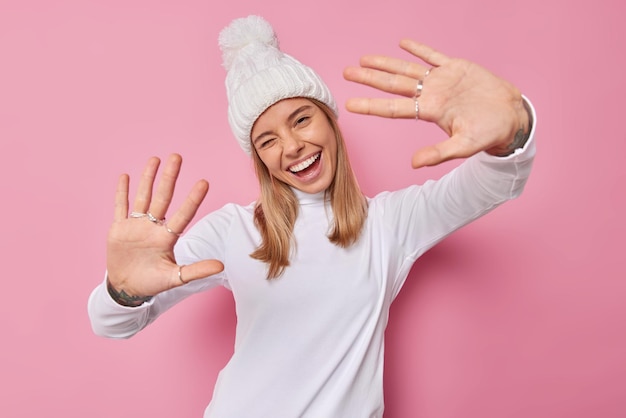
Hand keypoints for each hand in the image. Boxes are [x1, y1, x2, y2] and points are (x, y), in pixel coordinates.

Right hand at [106, 154, 223, 304]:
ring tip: (155, 159)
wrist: (127, 288)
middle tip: (177, 157)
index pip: (183, 214)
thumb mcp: (175, 278)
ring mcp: (136, 226)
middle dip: (170, 177)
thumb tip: (221, 266)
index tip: (204, 182)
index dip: (193, 199)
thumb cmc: (153, 283)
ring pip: (143, 197)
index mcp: (167, 237)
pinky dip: (122, 193)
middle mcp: (153, 227)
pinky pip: (120, 207)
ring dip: (148, 178)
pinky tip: (125, 176)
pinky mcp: (119, 229)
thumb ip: (196, 270)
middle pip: (163, 197)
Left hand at [343, 40, 530, 167]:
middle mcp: (430, 95)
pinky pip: (434, 55)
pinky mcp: (456, 68)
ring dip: (386, 63)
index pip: (393, 108)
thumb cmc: (487, 133)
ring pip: (407, 69)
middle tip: (347, 72)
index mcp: (429, 111)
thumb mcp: (463, 146)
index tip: (349, 104)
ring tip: (364, 59)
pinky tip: (403, 44)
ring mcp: (441, 80)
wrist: (510, 117)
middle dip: (369, 78)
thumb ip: (438, 153)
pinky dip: (419, 49)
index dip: (370, 104)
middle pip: (393, 84)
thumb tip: (413, 163)